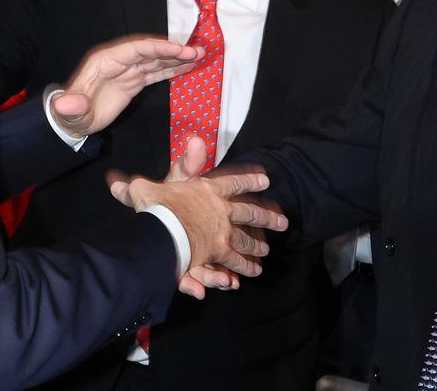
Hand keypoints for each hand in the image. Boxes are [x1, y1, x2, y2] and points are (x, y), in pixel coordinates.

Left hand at [50, 37, 201, 137]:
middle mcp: (119, 61)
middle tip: (197, 51)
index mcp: (105, 61)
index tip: (179, 49)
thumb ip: (71, 107)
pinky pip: (156, 72)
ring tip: (200, 54)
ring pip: (156, 59)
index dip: (158, 47)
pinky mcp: (134, 81)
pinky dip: (172, 68)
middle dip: (174, 50)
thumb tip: (65, 103)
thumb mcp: (70, 113)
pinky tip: (189, 66)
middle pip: (150, 51)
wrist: (72, 122)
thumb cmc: (71, 115)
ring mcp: (128, 70)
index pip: (135, 49)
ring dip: (178, 57)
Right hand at [109, 137, 286, 287]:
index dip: (250, 180)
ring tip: (263, 255)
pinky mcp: (217, 254)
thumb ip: (155, 174)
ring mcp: (223, 233)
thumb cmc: (156, 206)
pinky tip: (240, 279)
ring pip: (246, 241)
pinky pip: (230, 263)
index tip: (267, 181)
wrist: (161, 230)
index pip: (234, 181)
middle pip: (251, 213)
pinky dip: (236, 270)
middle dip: (268, 218)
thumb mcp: (153, 184)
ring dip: (255, 248)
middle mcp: (222, 210)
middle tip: (283, 223)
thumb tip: (159, 157)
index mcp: (208, 189)